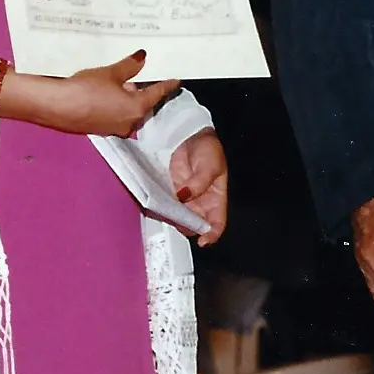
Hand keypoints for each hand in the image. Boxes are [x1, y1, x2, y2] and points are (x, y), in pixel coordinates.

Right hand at [15, 50, 179, 137]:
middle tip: (140, 74)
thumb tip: (142, 58)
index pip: (158, 94)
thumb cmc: (86, 89)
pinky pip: (114, 115)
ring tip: (119, 80)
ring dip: (127, 98)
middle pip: (143, 104)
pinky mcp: (99, 129)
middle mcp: (129, 123)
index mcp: (137, 109)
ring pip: (128, 111)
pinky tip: (105, 93)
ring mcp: (114, 129)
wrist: (56, 106)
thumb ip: (129, 66)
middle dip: (142, 90)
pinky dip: (115, 104)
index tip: (176, 79)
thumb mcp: (110, 73)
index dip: (167, 84)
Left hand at [169, 129, 228, 244]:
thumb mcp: (210, 165)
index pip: (217, 223)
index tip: (203, 240)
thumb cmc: (208, 149)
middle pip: (195, 225)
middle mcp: (201, 204)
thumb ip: (199, 182)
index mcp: (216, 199)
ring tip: (165, 213)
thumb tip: (184, 196)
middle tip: (177, 221)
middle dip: (186, 227)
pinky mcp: (170, 192)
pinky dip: (162, 209)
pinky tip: (157, 206)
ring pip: (179, 218)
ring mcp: (185, 199)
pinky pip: (166, 206)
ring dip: (172, 219)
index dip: (212, 234)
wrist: (190, 133)